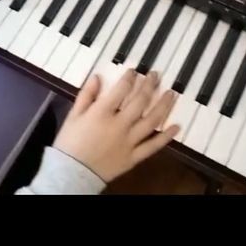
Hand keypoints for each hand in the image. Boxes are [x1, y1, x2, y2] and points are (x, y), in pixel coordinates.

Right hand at [54, 69, 180, 182]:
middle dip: (149, 86)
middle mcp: (119, 125)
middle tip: (156, 76)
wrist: (70, 173)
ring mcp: (129, 141)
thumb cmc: (69, 143)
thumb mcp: (73, 116)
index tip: (134, 71)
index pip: (121, 89)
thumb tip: (97, 77)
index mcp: (102, 113)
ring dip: (163, 105)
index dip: (130, 78)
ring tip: (171, 94)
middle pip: (140, 102)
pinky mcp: (133, 157)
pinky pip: (153, 146)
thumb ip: (86, 95)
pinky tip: (176, 127)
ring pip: (151, 121)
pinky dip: (166, 137)